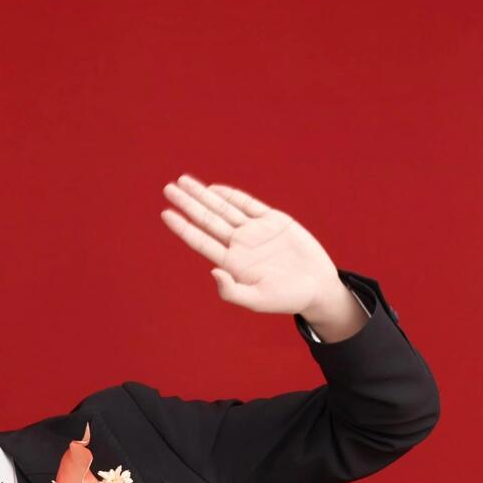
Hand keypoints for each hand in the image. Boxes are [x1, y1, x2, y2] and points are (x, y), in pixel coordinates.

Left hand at [160, 176, 340, 318]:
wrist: (317, 287)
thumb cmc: (286, 299)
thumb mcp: (258, 300)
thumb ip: (232, 290)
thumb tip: (213, 271)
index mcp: (232, 263)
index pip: (201, 241)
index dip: (183, 227)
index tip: (165, 213)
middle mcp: (239, 244)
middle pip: (207, 219)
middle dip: (188, 203)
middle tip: (167, 188)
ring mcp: (255, 231)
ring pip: (223, 207)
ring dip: (203, 194)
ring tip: (183, 181)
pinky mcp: (273, 221)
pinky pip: (248, 204)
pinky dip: (231, 195)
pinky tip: (213, 189)